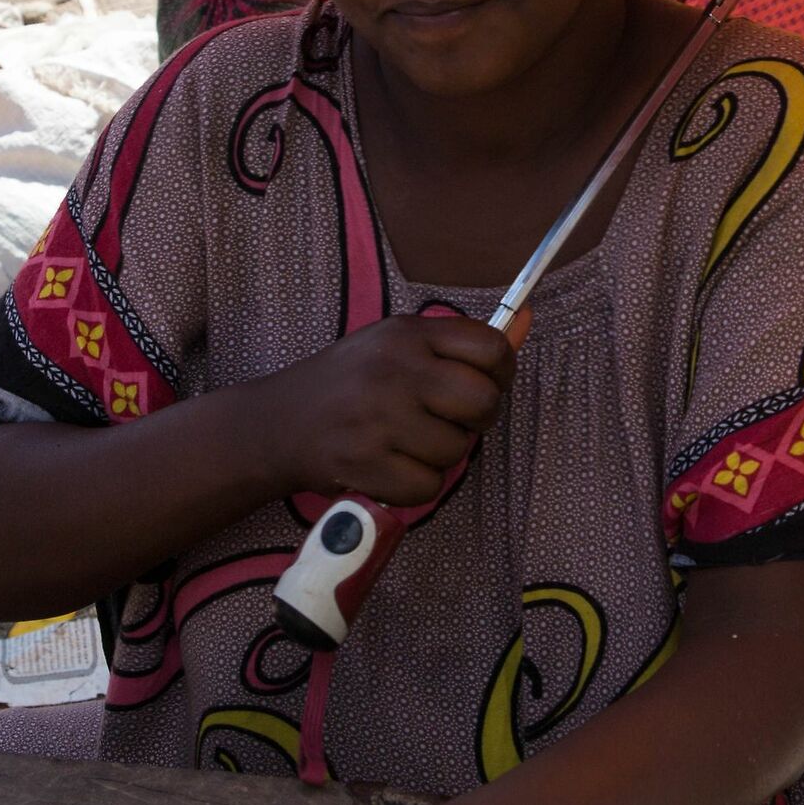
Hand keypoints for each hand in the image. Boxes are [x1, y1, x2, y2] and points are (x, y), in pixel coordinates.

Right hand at [257, 312, 523, 506]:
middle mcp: (395, 369)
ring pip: (457, 450)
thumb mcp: (396, 346)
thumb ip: (460, 342)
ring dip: (441, 455)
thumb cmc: (347, 384)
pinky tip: (390, 467)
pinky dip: (415, 485)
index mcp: (407, 333)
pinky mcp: (364, 462)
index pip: (491, 348)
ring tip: (407, 443)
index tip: (480, 385)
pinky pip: (428, 486)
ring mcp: (378, 416)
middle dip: (475, 420)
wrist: (275, 423)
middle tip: (447, 421)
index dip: (499, 373)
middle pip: (483, 402)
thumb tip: (528, 319)